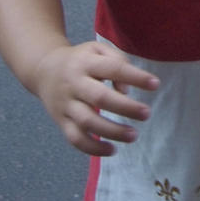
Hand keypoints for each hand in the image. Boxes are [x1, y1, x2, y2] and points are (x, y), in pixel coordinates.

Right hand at [32, 41, 159, 156]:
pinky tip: (112, 150)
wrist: (44, 70)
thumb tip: (126, 90)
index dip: (136, 77)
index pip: (114, 69)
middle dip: (125, 107)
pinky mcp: (61, 122)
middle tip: (147, 114)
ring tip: (134, 135)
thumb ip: (117, 61)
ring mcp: (66, 104)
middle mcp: (75, 84)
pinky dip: (93, 149)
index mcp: (87, 62)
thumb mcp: (98, 50)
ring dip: (112, 131)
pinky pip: (75, 139)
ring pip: (87, 122)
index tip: (155, 85)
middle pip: (100, 97)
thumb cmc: (81, 60)